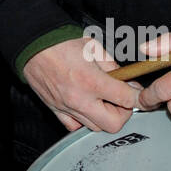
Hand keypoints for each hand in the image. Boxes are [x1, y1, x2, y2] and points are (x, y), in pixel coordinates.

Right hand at [22, 36, 141, 133]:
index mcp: (91, 80)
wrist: (32, 44)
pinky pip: (74, 126)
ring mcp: (66, 107)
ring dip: (104, 116)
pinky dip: (84, 121)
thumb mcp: (93, 47)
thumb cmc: (60, 42)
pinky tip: (86, 107)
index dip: (137, 97)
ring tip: (102, 101)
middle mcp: (79, 98)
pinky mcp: (55, 109)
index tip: (137, 94)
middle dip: (123, 112)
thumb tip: (125, 80)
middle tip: (121, 100)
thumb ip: (112, 65)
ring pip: (95, 127)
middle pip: (114, 124)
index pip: (126, 99)